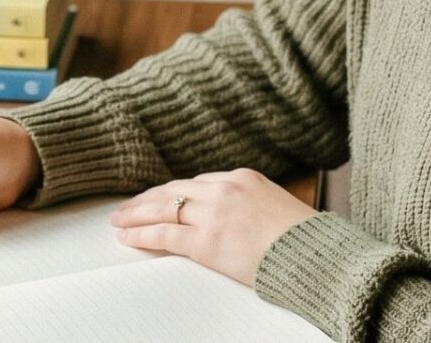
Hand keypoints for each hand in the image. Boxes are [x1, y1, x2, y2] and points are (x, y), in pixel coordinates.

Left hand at [110, 169, 318, 285]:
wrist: (311, 253)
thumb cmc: (300, 237)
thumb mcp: (275, 204)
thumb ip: (249, 202)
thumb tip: (234, 215)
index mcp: (241, 177)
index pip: (196, 183)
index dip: (172, 193)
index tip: (158, 199)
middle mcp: (223, 189)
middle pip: (173, 190)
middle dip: (147, 199)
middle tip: (127, 207)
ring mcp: (213, 214)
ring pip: (163, 209)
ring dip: (136, 214)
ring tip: (118, 221)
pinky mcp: (206, 241)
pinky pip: (165, 234)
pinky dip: (142, 234)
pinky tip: (128, 237)